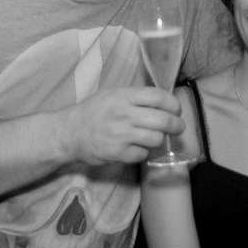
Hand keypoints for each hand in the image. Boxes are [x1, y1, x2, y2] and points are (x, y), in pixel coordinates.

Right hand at [63, 87, 183, 165]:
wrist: (69, 133)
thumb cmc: (92, 111)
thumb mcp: (111, 94)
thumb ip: (134, 97)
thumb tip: (162, 101)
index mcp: (123, 96)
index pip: (158, 97)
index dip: (173, 104)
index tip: (176, 110)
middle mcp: (124, 114)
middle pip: (163, 120)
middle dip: (176, 125)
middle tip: (178, 127)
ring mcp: (121, 135)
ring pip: (156, 138)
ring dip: (159, 139)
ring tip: (155, 137)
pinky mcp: (118, 153)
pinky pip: (143, 154)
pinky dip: (143, 152)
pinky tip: (137, 147)